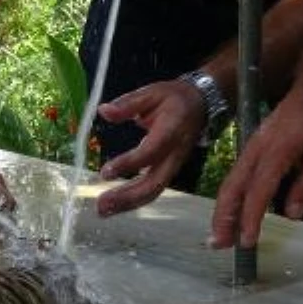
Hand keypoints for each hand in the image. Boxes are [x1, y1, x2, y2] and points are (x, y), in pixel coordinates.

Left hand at [94, 80, 206, 216]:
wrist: (201, 105)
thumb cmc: (174, 98)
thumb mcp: (151, 92)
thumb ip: (128, 104)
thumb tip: (103, 111)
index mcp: (171, 131)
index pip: (150, 152)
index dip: (129, 164)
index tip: (105, 173)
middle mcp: (174, 155)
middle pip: (154, 183)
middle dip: (127, 197)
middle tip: (101, 204)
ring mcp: (173, 166)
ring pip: (153, 192)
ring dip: (128, 204)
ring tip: (103, 211)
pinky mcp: (168, 172)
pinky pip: (152, 191)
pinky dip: (133, 202)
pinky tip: (114, 207)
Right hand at [210, 85, 302, 248]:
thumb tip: (292, 214)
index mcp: (277, 152)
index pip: (259, 191)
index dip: (251, 218)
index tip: (247, 242)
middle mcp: (257, 149)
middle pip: (233, 188)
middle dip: (224, 218)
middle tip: (219, 245)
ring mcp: (251, 147)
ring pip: (230, 182)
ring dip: (223, 210)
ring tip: (220, 236)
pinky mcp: (252, 147)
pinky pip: (236, 175)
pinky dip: (230, 197)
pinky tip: (231, 213)